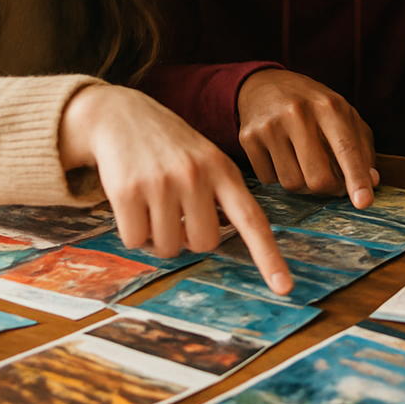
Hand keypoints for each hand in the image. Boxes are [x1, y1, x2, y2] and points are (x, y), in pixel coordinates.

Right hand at [60, 83, 291, 295]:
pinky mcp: (128, 190)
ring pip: (167, 247)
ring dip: (157, 237)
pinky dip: (132, 232)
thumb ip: (220, 196)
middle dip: (188, 237)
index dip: (269, 256)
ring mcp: (162, 182)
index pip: (253, 220)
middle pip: (204, 244)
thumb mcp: (206, 159)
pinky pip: (135, 240)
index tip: (284, 288)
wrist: (120, 114)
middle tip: (175, 211)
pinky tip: (131, 204)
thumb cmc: (171, 148)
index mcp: (223, 170)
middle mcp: (197, 175)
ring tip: (152, 203)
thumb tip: (215, 242)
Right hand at [237, 69, 379, 207]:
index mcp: (329, 106)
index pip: (346, 147)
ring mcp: (270, 126)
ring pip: (292, 184)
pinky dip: (278, 176)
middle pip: (317, 177)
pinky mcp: (248, 138)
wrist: (264, 84)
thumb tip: (371, 182)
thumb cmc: (312, 105)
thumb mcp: (343, 115)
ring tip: (303, 162)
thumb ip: (361, 148)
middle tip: (331, 182)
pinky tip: (281, 156)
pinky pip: (268, 180)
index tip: (364, 202)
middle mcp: (298, 113)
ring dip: (302, 183)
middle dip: (328, 188)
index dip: (357, 177)